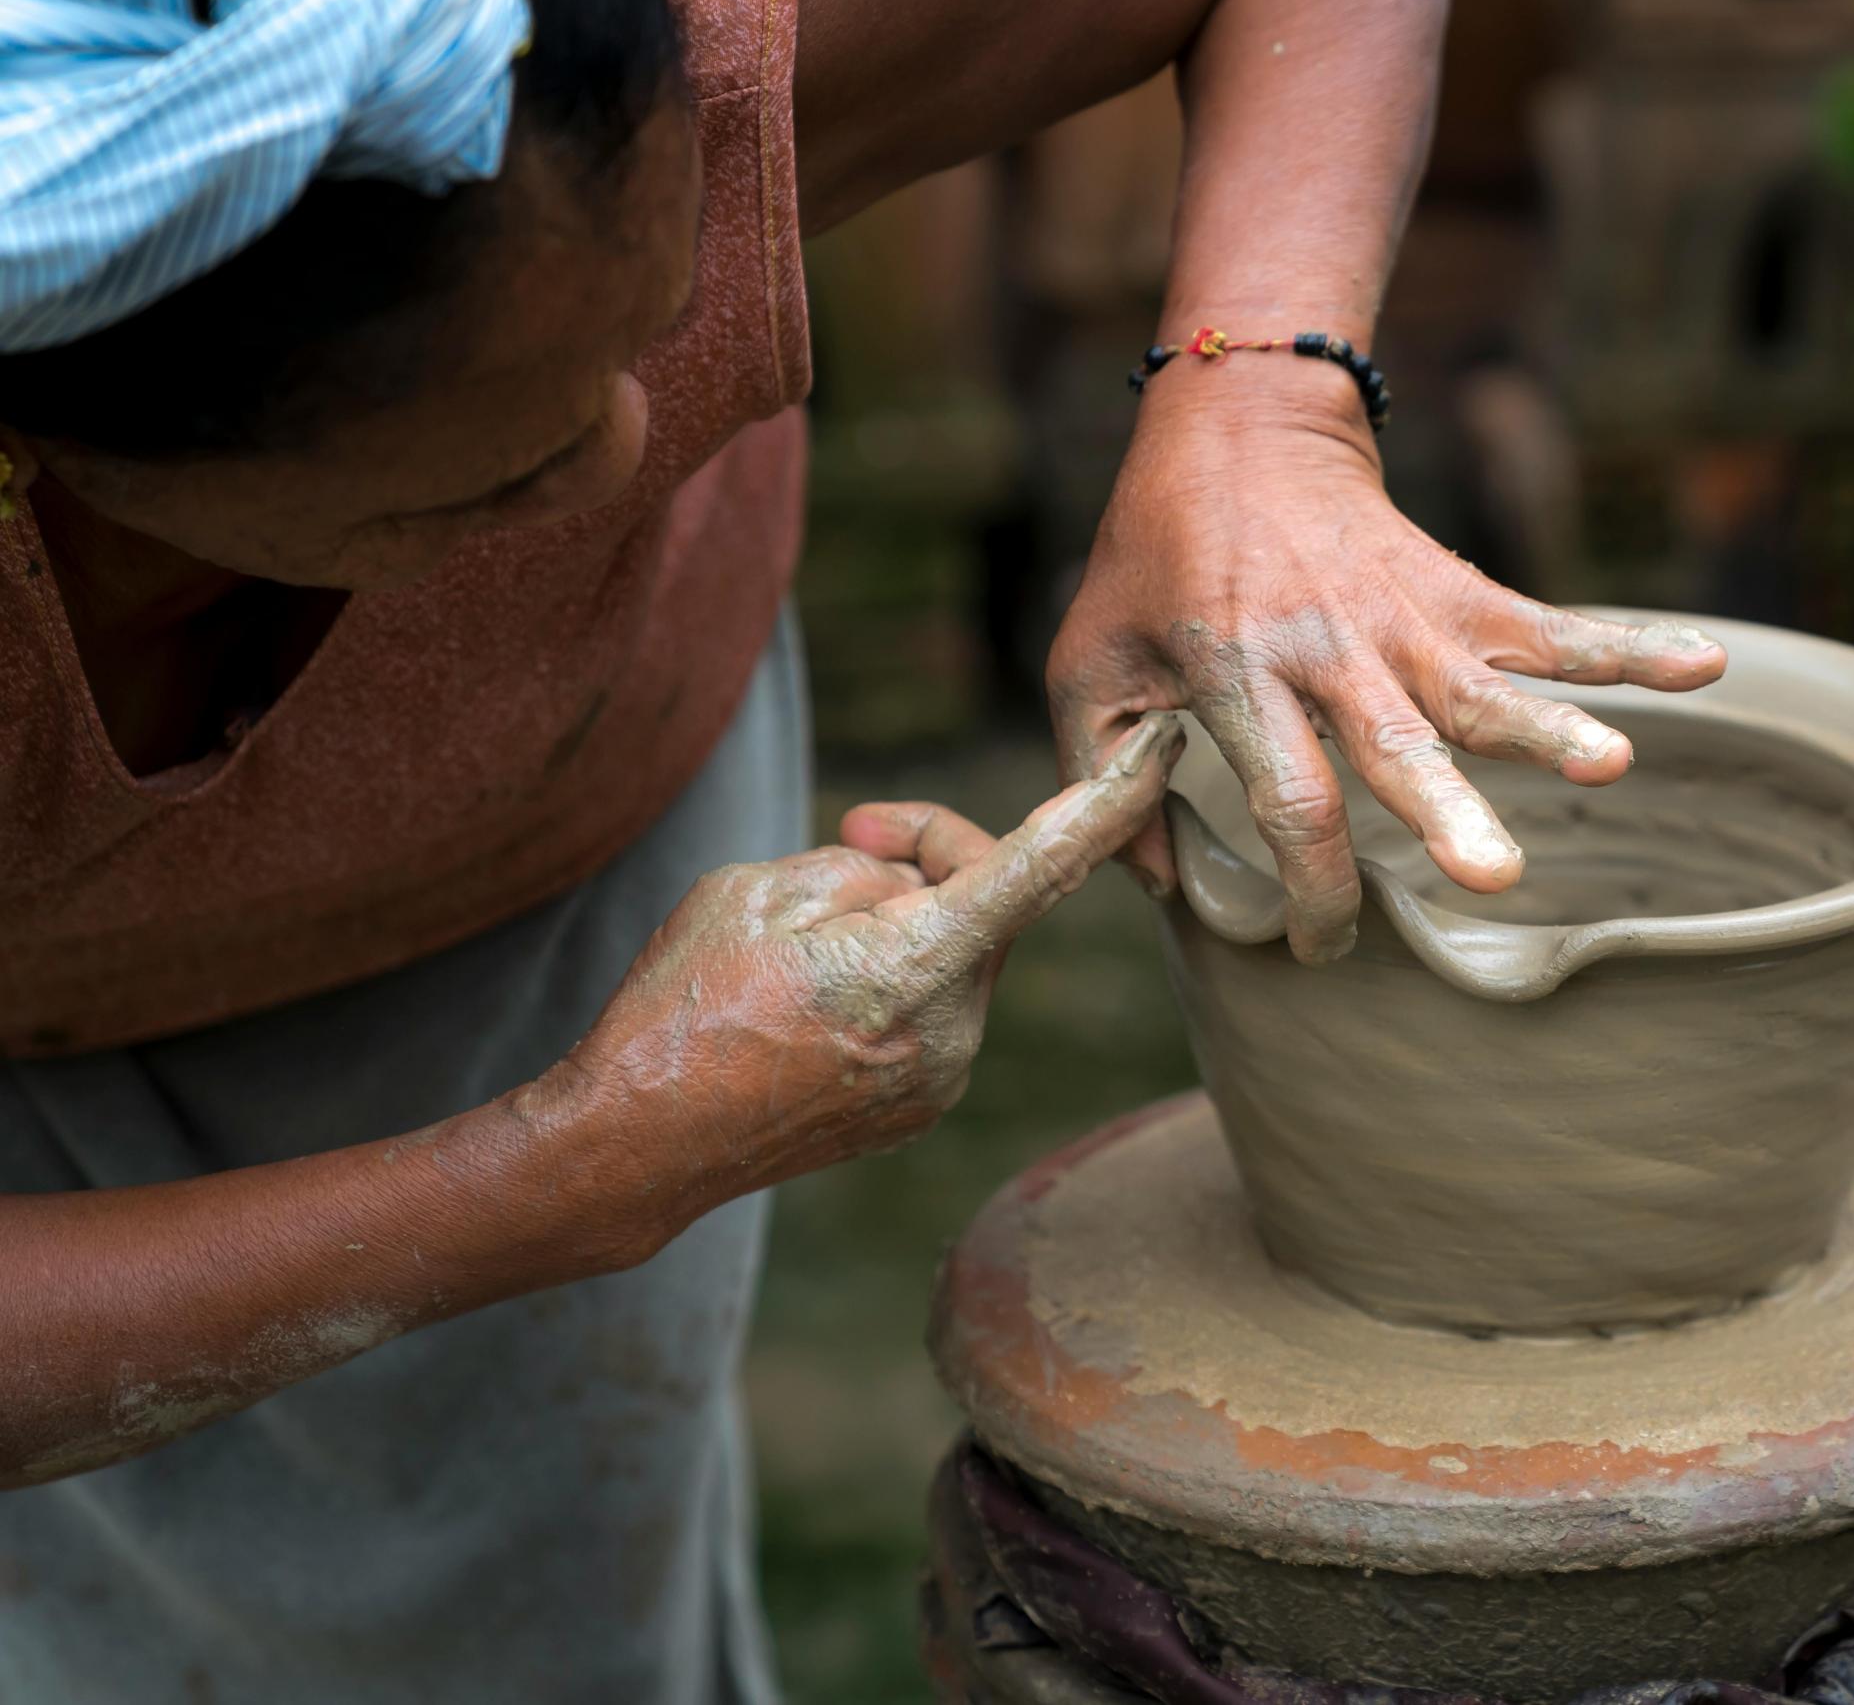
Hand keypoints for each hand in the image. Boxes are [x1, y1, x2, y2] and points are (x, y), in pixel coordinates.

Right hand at [559, 714, 1181, 1243]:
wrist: (635, 1148)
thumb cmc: (681, 1005)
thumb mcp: (757, 890)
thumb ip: (866, 869)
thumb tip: (921, 881)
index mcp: (911, 968)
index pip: (1041, 866)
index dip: (1112, 802)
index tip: (1171, 752)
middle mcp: (950, 1031)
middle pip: (991, 900)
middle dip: (934, 856)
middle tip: (855, 834)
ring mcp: (943, 1078)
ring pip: (964, 954)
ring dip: (912, 924)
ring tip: (809, 950)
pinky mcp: (926, 1105)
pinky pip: (942, 1006)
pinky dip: (904, 978)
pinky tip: (822, 1003)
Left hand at [1048, 372, 1725, 963]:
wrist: (1237, 430)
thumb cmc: (1152, 564)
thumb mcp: (1088, 664)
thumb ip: (1104, 778)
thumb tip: (1158, 887)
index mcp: (1233, 670)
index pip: (1287, 794)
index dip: (1311, 883)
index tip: (1327, 946)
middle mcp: (1329, 647)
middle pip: (1399, 741)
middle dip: (1449, 811)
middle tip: (1496, 879)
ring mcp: (1404, 616)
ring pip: (1488, 683)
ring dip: (1553, 726)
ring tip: (1615, 765)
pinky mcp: (1457, 590)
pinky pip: (1551, 625)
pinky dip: (1630, 645)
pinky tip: (1706, 668)